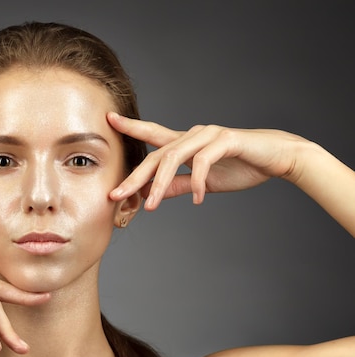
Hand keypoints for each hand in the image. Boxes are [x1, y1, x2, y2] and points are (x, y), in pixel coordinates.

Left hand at [107, 112, 309, 209]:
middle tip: (116, 195)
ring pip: (174, 157)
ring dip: (160, 184)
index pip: (152, 134)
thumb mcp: (202, 182)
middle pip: (156, 155)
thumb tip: (152, 194)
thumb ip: (178, 185)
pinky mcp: (226, 141)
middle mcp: (193, 135)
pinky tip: (197, 200)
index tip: (109, 119)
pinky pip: (203, 162)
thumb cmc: (240, 167)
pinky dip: (197, 182)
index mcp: (186, 143)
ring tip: (150, 206)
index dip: (131, 127)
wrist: (277, 159)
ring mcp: (208, 136)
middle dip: (134, 177)